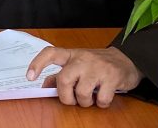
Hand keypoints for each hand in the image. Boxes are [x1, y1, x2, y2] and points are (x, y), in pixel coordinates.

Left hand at [26, 46, 141, 107]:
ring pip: (82, 92)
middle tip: (72, 99)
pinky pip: (101, 100)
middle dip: (66, 96)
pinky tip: (103, 98)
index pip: (50, 53)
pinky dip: (101, 104)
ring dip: (85, 102)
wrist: (127, 60)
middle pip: (64, 79)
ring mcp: (98, 67)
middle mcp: (83, 58)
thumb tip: (44, 86)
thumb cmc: (97, 65)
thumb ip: (61, 75)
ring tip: (90, 98)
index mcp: (71, 55)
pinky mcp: (112, 77)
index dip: (38, 64)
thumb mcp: (78, 66)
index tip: (29, 77)